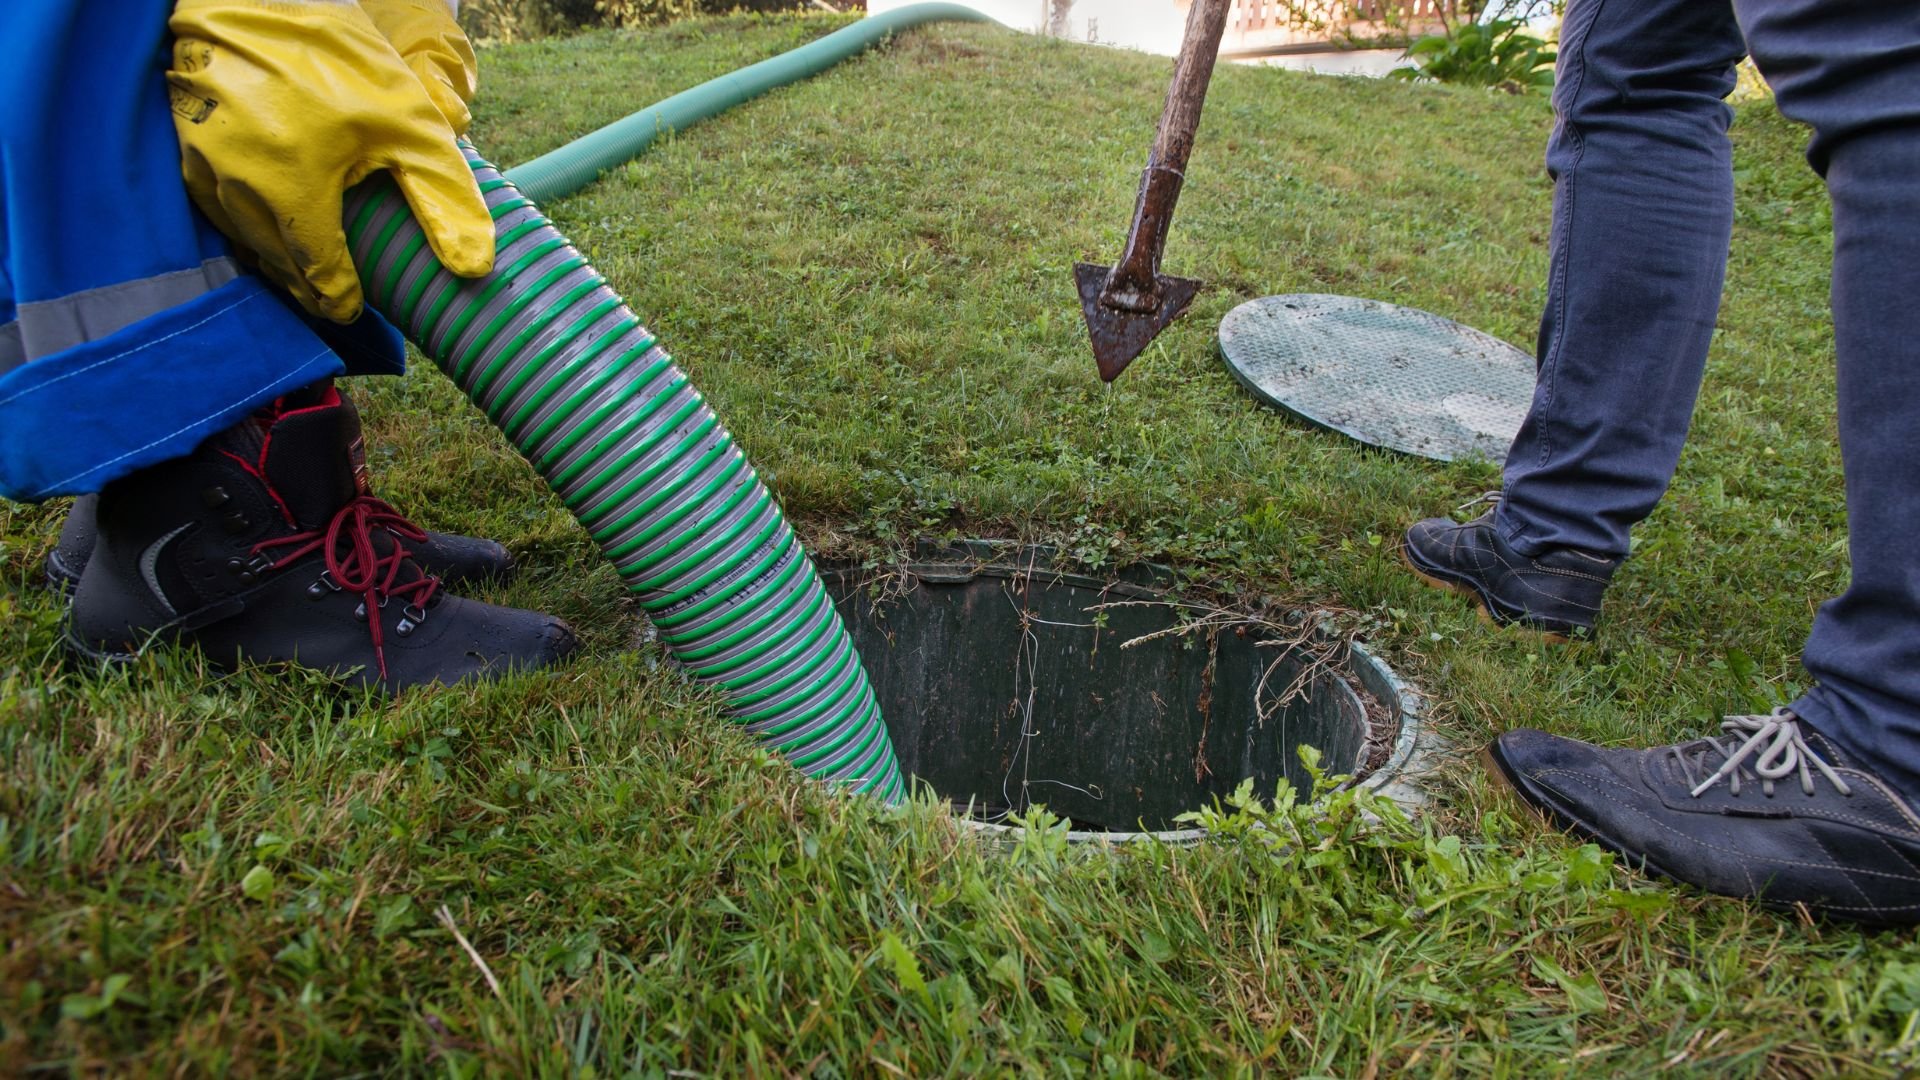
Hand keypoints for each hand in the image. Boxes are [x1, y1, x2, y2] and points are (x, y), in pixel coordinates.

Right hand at [167, 0, 494, 322]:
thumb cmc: (339, 57)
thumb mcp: (411, 126)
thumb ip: (444, 200)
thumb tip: (474, 268)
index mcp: (292, 188)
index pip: (318, 276)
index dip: (341, 299)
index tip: (355, 309)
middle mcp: (237, 186)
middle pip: (278, 265)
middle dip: (309, 285)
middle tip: (335, 299)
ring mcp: (202, 167)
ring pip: (244, 239)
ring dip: (277, 259)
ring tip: (308, 269)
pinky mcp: (183, 148)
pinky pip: (217, 208)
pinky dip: (247, 225)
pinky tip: (272, 224)